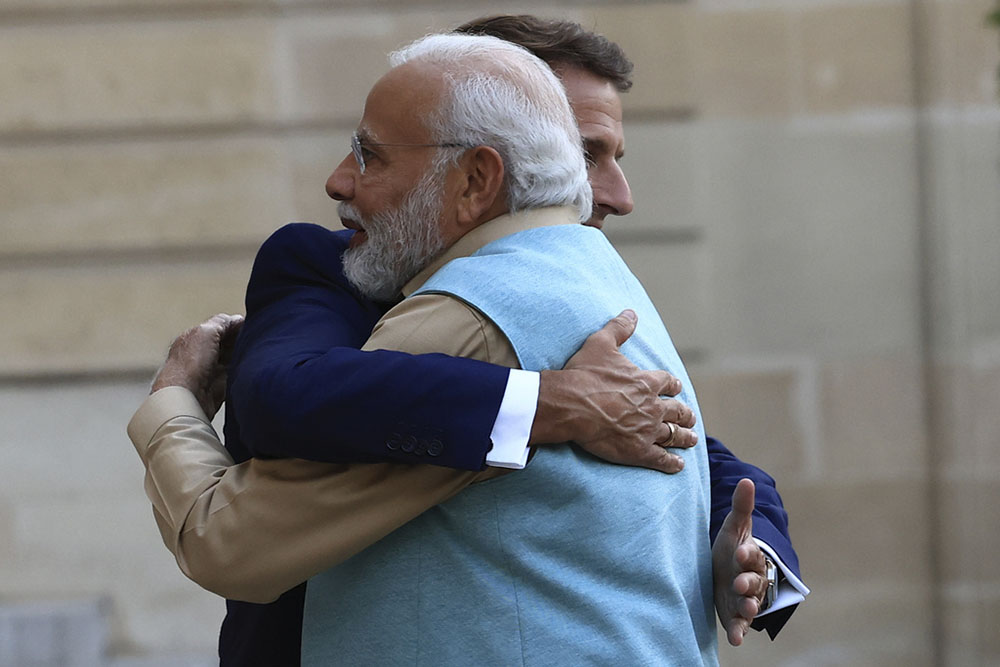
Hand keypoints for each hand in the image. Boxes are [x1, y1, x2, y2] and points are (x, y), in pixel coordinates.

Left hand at [151, 313, 243, 418]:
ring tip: (253, 353)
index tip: (251, 325)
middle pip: (230, 342)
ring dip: (244, 354)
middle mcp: (203, 353)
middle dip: (242, 339)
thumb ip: (222, 322)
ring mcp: (212, 370)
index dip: (237, 325)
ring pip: (235, 357)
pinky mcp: (220, 386)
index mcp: (196, 337)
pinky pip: (237, 373)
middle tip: (254, 339)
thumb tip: (238, 320)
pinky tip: (250, 367)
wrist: (186, 397)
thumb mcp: (206, 331)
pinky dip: (244, 369)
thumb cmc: (189, 365)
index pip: (221, 326)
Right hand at [531, 309, 697, 472]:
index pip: (668, 383)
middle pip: (677, 411)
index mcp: (646, 382)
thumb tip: (631, 312)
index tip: (677, 388)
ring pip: (674, 435)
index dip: (674, 385)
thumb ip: (619, 328)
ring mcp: (647, 430)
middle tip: (689, 417)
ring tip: (692, 439)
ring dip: (685, 437)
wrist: (571, 405)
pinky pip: (661, 459)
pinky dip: (672, 463)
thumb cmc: (584, 374)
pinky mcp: (638, 451)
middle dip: (685, 414)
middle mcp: (653, 406)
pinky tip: (678, 465)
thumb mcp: (601, 343)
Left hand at [713, 478, 768, 645]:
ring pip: (750, 604)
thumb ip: (741, 507)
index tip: (740, 551)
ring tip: (747, 610)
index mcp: (750, 557)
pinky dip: (738, 633)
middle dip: (747, 583)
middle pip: (752, 582)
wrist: (730, 572)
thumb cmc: (732, 548)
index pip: (751, 555)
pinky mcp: (735, 615)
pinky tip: (736, 640)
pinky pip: (739, 625)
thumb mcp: (735, 528)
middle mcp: (751, 579)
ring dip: (749, 607)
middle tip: (739, 583)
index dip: (746, 554)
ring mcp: (744, 598)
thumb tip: (746, 479)